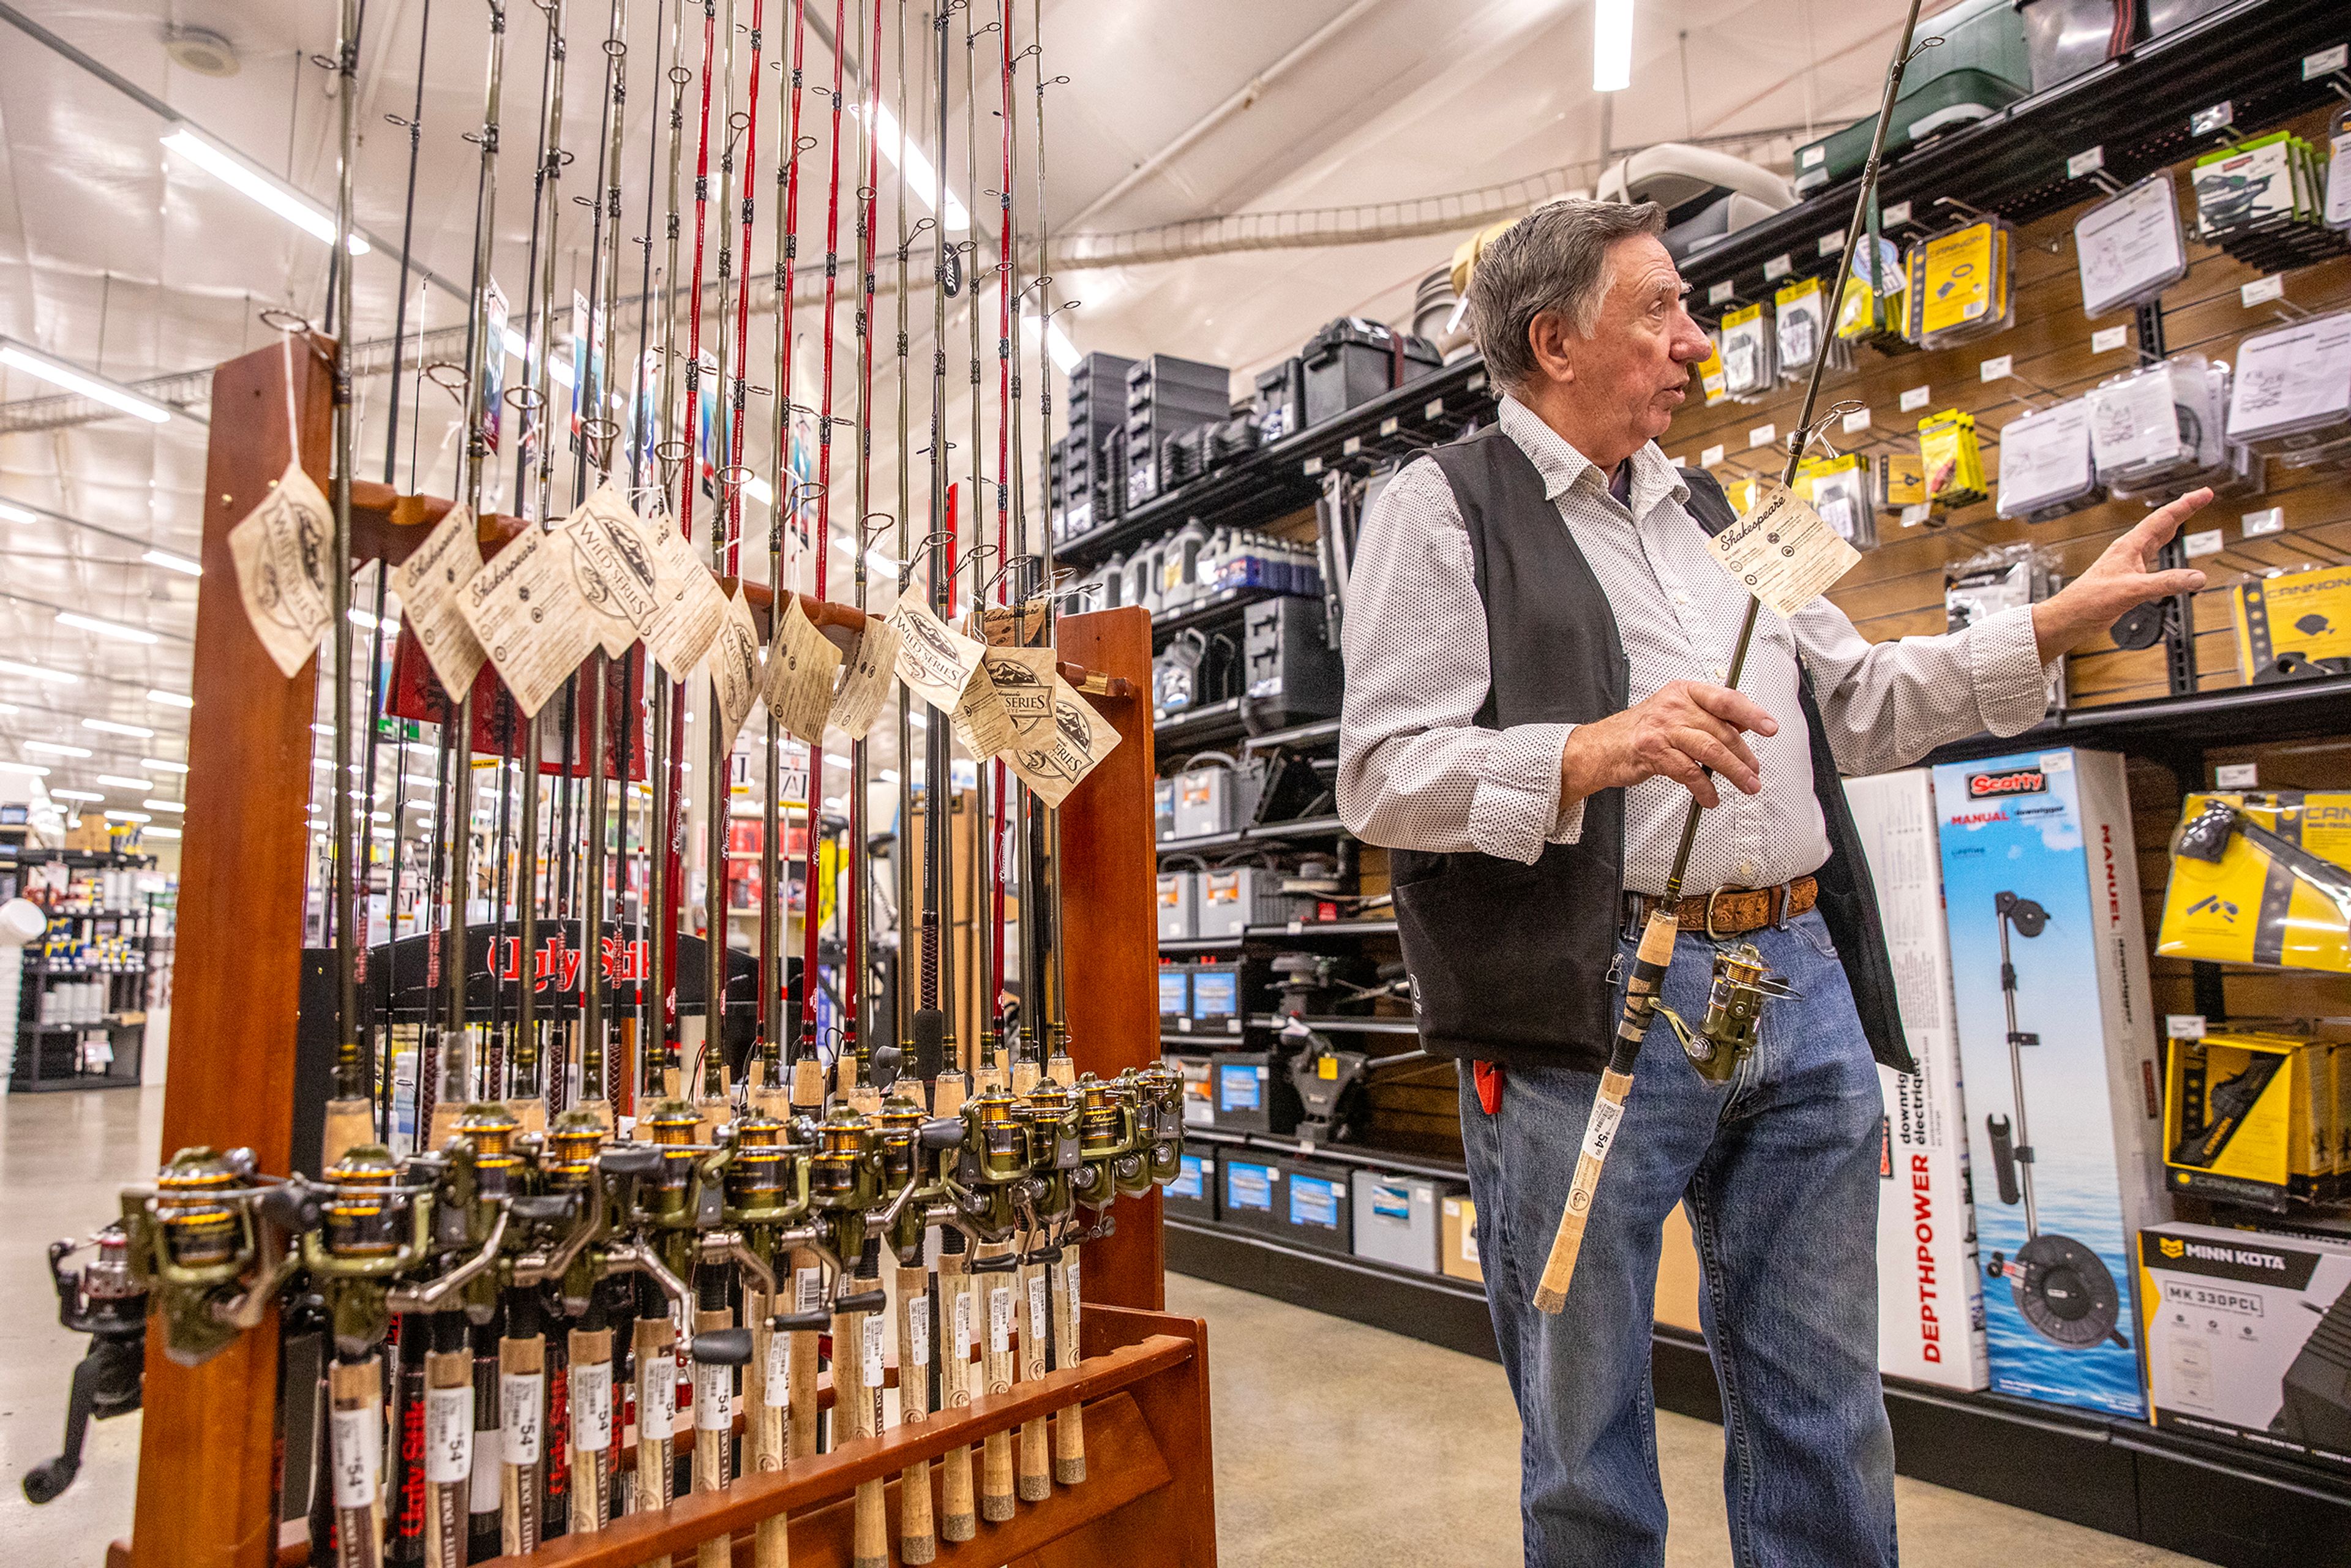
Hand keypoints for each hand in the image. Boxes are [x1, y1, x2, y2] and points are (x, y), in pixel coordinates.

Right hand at [1560, 679, 1777, 811]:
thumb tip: (1745, 725)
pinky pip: (1689, 772)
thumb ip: (1707, 716)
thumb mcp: (1675, 713)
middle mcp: (1674, 706)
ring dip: (1734, 772)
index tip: (1769, 727)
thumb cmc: (1640, 731)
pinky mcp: (1654, 752)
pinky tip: (1709, 797)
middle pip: (1722, 730)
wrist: (1600, 747)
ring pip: (1711, 750)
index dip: (1752, 713)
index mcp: (1683, 691)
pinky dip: (1704, 788)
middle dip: (1744, 756)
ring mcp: (1663, 728)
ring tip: (1747, 785)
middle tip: (1755, 772)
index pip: (1726, 699)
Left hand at [2030, 488, 2213, 660]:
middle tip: (2201, 498)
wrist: (2071, 616)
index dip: (2185, 505)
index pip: (2163, 518)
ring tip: (2186, 517)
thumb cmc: (2089, 599)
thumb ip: (2166, 583)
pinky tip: (2166, 558)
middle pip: (2161, 524)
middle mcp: (2129, 551)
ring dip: (2173, 528)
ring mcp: (2128, 564)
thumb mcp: (2133, 589)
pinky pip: (2152, 560)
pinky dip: (2165, 555)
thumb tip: (2196, 578)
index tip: (2204, 493)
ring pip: (2156, 540)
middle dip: (2182, 510)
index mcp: (2129, 546)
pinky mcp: (2128, 579)